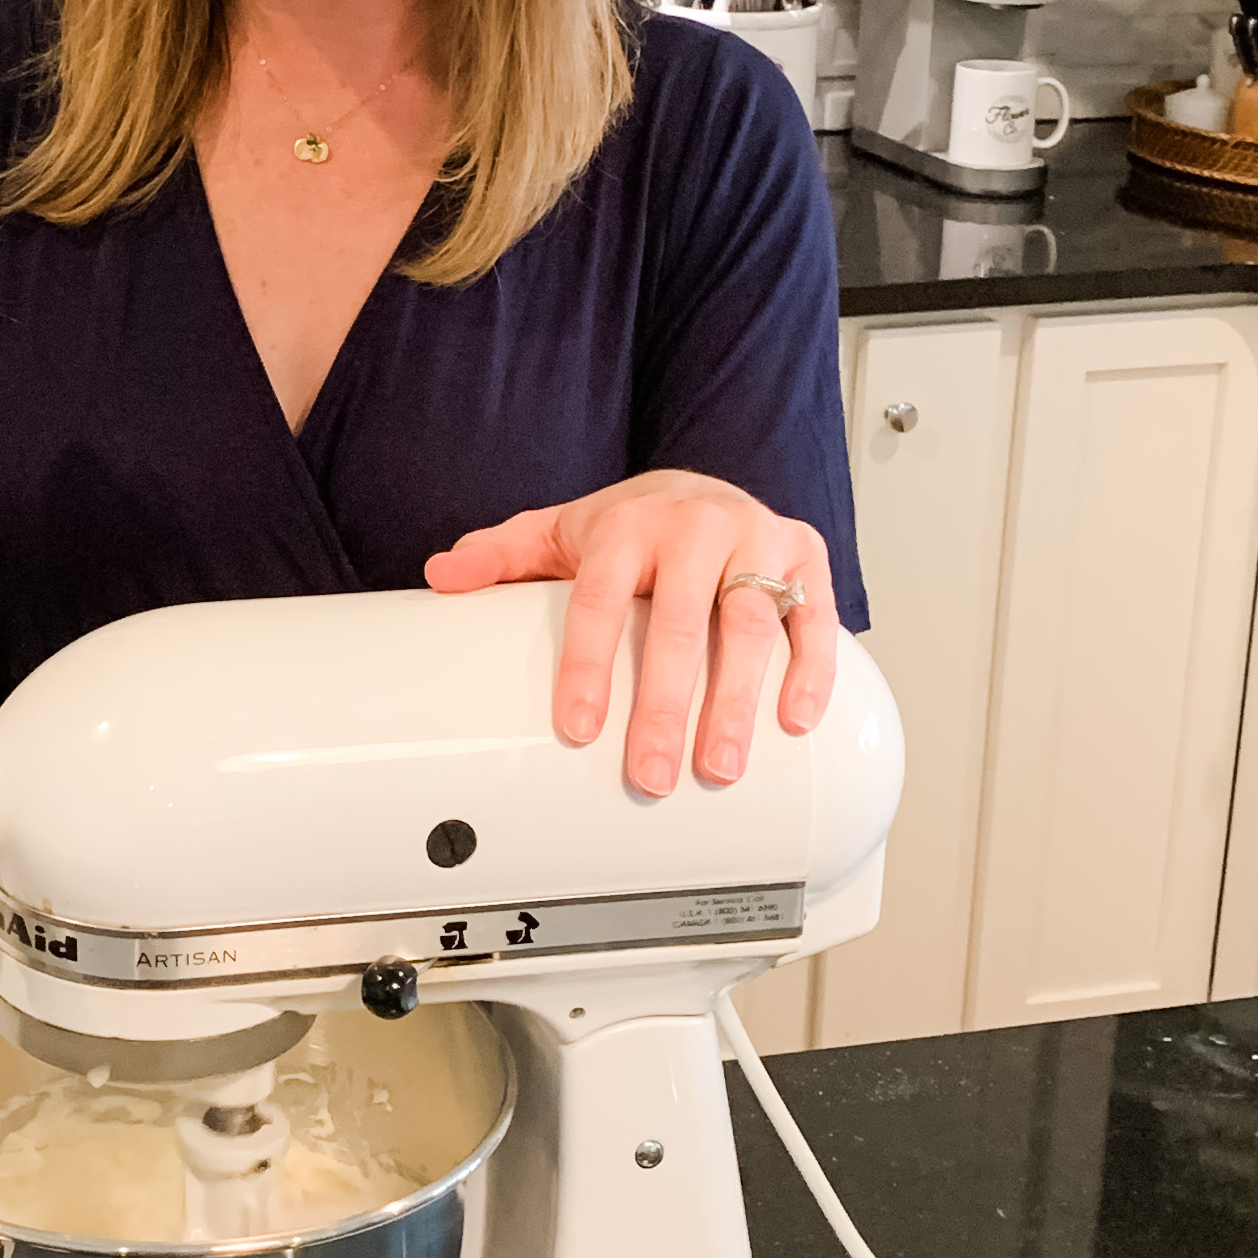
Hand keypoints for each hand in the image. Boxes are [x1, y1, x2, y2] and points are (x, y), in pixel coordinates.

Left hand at [426, 472, 837, 789]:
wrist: (706, 485)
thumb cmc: (634, 527)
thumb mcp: (561, 532)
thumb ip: (503, 555)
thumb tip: (441, 575)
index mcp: (630, 525)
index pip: (602, 598)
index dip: (589, 664)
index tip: (577, 727)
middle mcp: (697, 527)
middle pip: (679, 622)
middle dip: (664, 704)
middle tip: (649, 773)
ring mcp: (757, 541)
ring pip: (750, 625)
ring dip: (737, 701)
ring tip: (720, 764)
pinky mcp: (807, 556)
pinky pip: (816, 617)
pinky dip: (812, 669)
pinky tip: (794, 721)